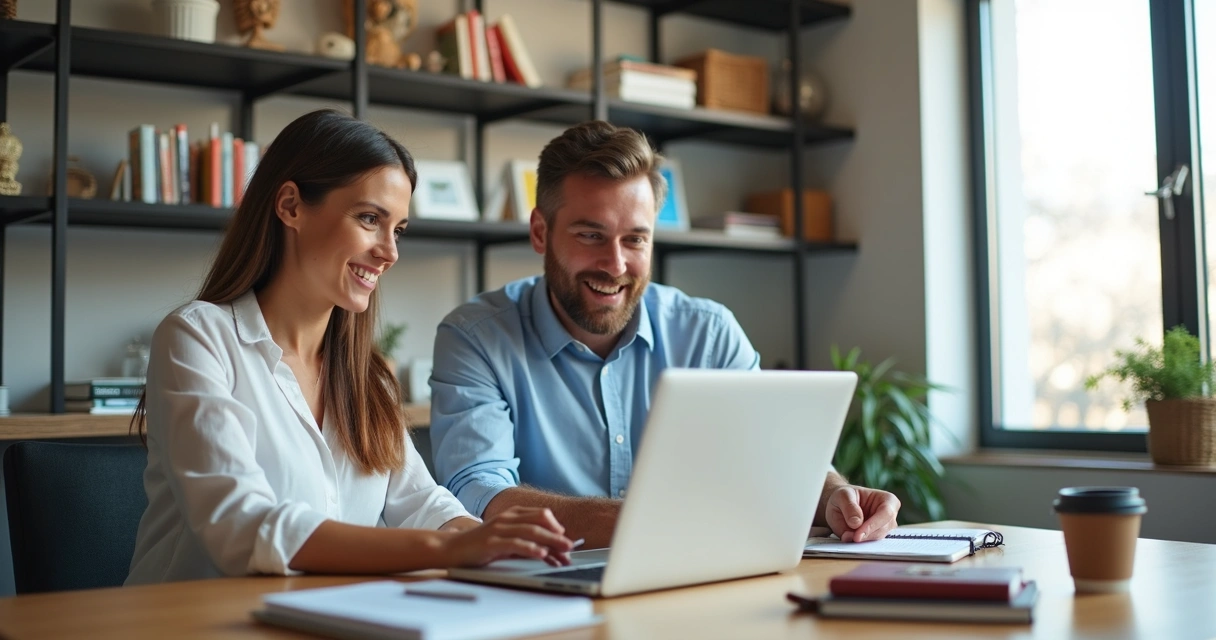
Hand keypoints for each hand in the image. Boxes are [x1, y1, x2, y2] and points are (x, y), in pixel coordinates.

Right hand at [440, 506, 575, 567]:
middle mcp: (507, 518)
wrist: (451, 549)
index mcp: (512, 514)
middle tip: (571, 547)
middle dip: (558, 535)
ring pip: (530, 531)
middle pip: (540, 522)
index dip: (556, 526)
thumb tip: (551, 553)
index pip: (541, 514)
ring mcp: (498, 529)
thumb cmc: (481, 546)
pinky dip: (530, 547)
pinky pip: (515, 543)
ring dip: (550, 541)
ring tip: (564, 551)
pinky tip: (541, 553)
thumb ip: (526, 543)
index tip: (567, 539)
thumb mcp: (506, 542)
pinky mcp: (491, 543)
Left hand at [824, 485, 899, 541]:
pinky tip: (849, 538)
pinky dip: (859, 543)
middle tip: (847, 536)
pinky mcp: (875, 538)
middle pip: (883, 529)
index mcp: (888, 500)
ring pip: (876, 538)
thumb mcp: (842, 496)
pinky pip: (869, 544)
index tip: (858, 535)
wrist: (839, 504)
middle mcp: (889, 516)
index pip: (886, 514)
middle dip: (865, 535)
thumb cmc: (844, 496)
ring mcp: (884, 528)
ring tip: (845, 534)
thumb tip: (856, 523)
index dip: (873, 525)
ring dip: (861, 539)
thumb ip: (849, 507)